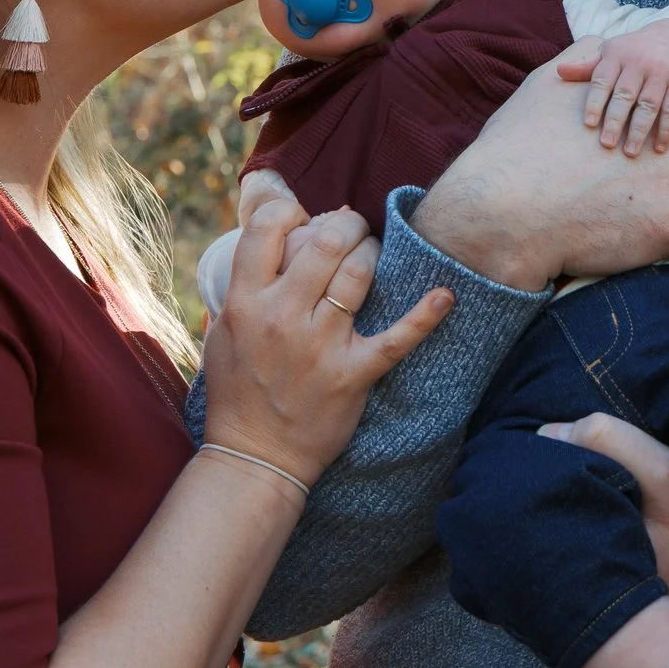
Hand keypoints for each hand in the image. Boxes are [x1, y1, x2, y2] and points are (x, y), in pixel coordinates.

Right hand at [201, 173, 453, 485]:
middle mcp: (282, 317)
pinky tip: (445, 295)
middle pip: (324, 243)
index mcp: (244, 303)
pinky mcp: (353, 374)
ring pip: (358, 275)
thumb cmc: (237, 392)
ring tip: (373, 253)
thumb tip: (269, 244)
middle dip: (346, 224)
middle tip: (352, 227)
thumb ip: (242, 288)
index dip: (289, 211)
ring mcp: (320, 345)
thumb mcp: (223, 332)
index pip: (266, 230)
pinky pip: (396, 338)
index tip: (302, 217)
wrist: (255, 456)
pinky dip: (425, 315)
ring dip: (372, 253)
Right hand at [412, 63, 668, 293]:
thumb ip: (580, 61)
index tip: (642, 163)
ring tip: (658, 224)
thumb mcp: (544, 88)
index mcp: (647, 111)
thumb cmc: (519, 150)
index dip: (659, 145)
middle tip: (647, 197)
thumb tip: (597, 44)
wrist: (507, 210)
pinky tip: (666, 247)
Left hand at [557, 22, 668, 155]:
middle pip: (626, 94)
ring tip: (630, 152)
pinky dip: (667, 129)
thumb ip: (586, 65)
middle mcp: (639, 63)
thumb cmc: (631, 51)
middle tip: (607, 144)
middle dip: (615, 120)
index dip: (595, 102)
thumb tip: (558, 71)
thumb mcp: (609, 51)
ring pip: (650, 104)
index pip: (603, 80)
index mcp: (616, 55)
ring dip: (640, 129)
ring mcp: (661, 74)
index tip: (588, 124)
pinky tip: (659, 148)